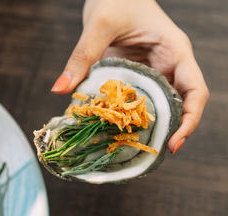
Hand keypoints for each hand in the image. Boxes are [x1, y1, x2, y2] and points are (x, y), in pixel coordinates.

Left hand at [51, 0, 208, 153]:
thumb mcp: (99, 25)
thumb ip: (82, 56)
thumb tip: (60, 90)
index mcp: (174, 51)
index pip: (195, 90)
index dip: (190, 120)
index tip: (173, 142)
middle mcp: (169, 65)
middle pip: (179, 105)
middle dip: (167, 130)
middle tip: (146, 152)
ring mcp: (153, 71)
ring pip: (157, 105)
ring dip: (146, 126)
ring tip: (129, 147)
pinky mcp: (135, 75)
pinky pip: (136, 99)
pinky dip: (127, 115)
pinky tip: (111, 128)